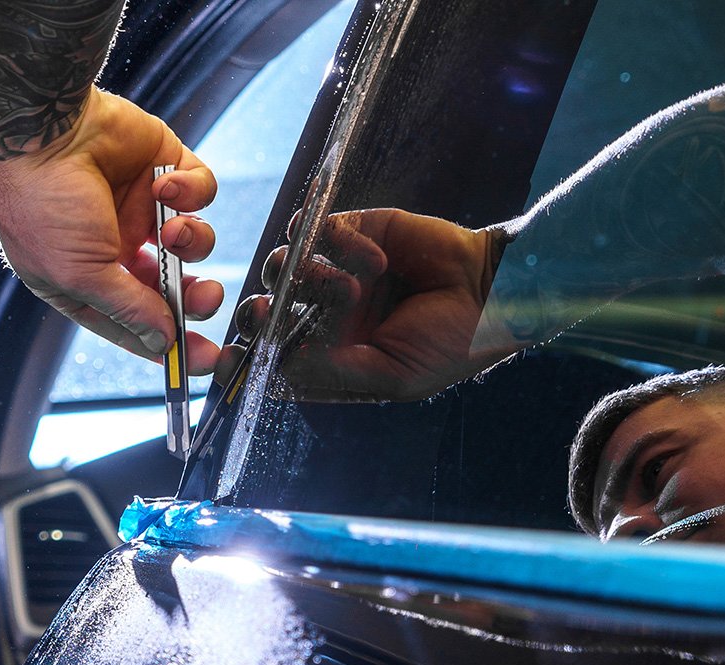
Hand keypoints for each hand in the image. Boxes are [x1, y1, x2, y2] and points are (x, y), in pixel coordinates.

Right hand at [0, 88, 222, 372]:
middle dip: (195, 299)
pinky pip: (199, 191)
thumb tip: (165, 341)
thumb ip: (129, 310)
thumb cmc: (41, 203)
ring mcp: (139, 207)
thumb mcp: (80, 274)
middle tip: (207, 297)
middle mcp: (114, 248)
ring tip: (172, 229)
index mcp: (83, 281)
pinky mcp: (162, 168)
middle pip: (171, 289)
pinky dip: (192, 192)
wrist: (40, 126)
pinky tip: (167, 186)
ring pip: (192, 242)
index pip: (134, 324)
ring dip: (193, 242)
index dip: (169, 343)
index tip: (201, 359)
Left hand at [230, 208, 508, 400]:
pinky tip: (373, 255)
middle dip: (258, 314)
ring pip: (283, 268)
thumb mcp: (391, 376)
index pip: (273, 357)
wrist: (493, 287)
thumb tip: (276, 367)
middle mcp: (327, 316)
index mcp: (332, 357)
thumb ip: (331, 373)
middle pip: (267, 311)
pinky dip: (335, 240)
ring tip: (350, 286)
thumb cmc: (451, 344)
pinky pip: (315, 229)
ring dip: (303, 276)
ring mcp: (338, 271)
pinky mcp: (353, 231)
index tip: (230, 357)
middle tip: (261, 311)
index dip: (247, 357)